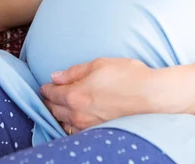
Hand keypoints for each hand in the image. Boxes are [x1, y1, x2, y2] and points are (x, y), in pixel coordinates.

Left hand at [40, 57, 157, 132]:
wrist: (150, 95)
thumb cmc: (127, 75)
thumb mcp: (99, 64)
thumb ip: (75, 72)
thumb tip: (56, 76)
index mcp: (75, 94)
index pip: (52, 93)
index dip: (46, 88)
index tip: (45, 85)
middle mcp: (78, 113)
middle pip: (54, 109)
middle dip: (49, 101)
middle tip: (48, 95)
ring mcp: (88, 125)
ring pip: (63, 122)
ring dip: (58, 113)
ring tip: (58, 106)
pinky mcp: (98, 131)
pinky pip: (75, 131)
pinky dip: (70, 124)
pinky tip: (73, 119)